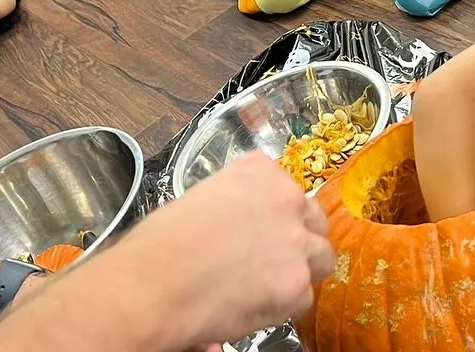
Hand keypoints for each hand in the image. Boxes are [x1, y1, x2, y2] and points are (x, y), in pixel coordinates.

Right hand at [118, 152, 334, 348]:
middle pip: (313, 218)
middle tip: (272, 258)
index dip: (277, 214)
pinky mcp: (297, 282)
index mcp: (260, 171)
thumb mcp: (202, 198)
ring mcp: (296, 240)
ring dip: (300, 270)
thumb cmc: (161, 244)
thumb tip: (247, 229)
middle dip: (298, 238)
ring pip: (320, 256)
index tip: (264, 228)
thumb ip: (239, 205)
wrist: (153, 284)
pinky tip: (255, 304)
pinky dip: (284, 304)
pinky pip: (304, 295)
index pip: (286, 188)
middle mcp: (286, 198)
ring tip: (267, 285)